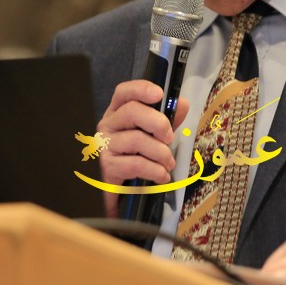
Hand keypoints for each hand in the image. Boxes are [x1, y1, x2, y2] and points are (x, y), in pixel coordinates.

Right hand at [96, 79, 189, 217]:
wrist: (121, 195)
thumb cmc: (136, 160)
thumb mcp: (153, 138)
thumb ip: (167, 121)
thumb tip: (182, 104)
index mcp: (117, 114)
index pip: (123, 93)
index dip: (141, 89)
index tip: (160, 94)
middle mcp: (106, 126)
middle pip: (132, 111)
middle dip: (158, 123)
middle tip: (170, 138)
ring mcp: (104, 146)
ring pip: (137, 139)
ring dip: (161, 153)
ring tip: (168, 164)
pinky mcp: (106, 168)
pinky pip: (136, 164)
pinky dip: (156, 171)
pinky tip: (162, 176)